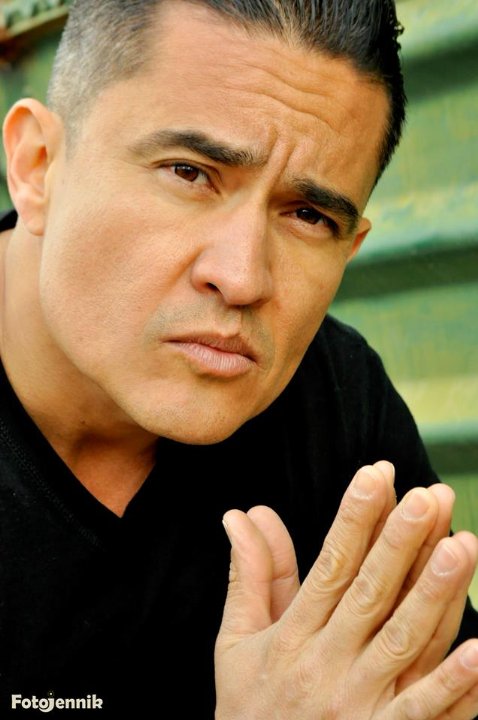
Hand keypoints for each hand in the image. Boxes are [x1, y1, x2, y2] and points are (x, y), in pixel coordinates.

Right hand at [215, 461, 477, 718]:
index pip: (330, 565)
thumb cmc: (249, 706)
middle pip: (371, 593)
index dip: (355, 518)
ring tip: (462, 545)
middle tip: (430, 497)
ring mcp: (360, 704)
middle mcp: (328, 664)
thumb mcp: (236, 640)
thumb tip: (243, 513)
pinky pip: (424, 710)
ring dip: (435, 594)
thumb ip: (249, 573)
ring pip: (404, 640)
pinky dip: (455, 683)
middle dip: (401, 542)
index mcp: (292, 635)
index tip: (377, 475)